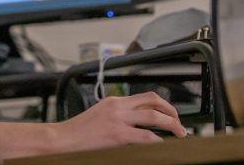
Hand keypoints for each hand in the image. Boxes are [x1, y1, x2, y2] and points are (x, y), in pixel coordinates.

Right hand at [57, 91, 186, 150]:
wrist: (63, 138)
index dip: (163, 104)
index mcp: (114, 101)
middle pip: (153, 101)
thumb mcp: (100, 116)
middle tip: (180, 124)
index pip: (145, 97)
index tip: (170, 114)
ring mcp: (118, 120)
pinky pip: (145, 136)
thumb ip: (118, 116)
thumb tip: (139, 126)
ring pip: (153, 116)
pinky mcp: (117, 134)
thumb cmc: (79, 132)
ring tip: (180, 134)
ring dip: (171, 124)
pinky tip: (163, 146)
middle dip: (172, 112)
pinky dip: (158, 141)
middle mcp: (118, 106)